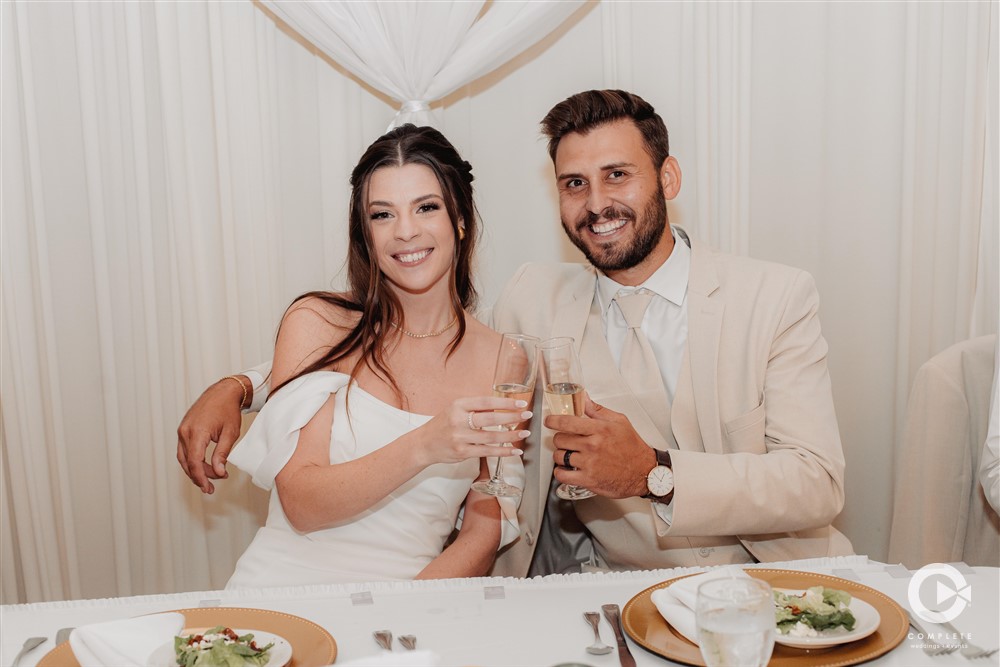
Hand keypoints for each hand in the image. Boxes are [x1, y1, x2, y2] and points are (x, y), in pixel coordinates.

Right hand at [176, 377, 246, 492]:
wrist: (222, 392)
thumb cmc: (228, 410)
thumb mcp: (230, 434)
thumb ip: (222, 454)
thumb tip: (219, 472)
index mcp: (197, 432)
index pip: (194, 462)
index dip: (201, 477)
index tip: (208, 488)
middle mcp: (185, 431)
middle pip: (188, 462)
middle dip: (199, 476)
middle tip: (212, 487)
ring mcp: (182, 430)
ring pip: (184, 458)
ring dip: (195, 470)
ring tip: (210, 478)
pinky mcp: (184, 429)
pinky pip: (184, 450)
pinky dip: (192, 460)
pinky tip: (203, 466)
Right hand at [415, 396, 531, 466]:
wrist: (424, 444)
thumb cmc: (443, 425)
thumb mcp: (455, 410)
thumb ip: (475, 408)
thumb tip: (501, 407)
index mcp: (458, 405)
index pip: (486, 401)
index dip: (505, 402)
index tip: (521, 403)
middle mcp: (458, 420)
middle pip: (490, 418)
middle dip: (512, 417)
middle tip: (527, 415)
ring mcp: (460, 437)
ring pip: (491, 437)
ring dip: (510, 435)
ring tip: (524, 433)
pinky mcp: (462, 452)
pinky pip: (487, 452)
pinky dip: (502, 451)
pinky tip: (514, 450)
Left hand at [547, 397, 655, 497]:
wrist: (644, 472)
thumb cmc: (633, 448)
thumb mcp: (620, 422)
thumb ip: (598, 411)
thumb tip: (584, 398)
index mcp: (599, 429)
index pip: (567, 422)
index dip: (553, 420)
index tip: (549, 421)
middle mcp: (592, 446)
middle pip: (560, 439)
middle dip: (560, 439)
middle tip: (567, 441)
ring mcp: (589, 463)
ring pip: (559, 457)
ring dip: (561, 456)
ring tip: (570, 455)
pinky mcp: (588, 479)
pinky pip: (562, 475)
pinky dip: (561, 472)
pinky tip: (567, 469)